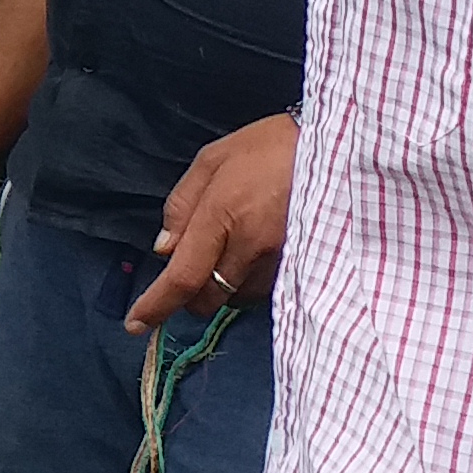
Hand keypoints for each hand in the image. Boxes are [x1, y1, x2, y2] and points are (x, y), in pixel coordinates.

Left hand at [129, 113, 294, 333]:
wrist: (336, 147)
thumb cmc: (267, 147)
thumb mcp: (211, 160)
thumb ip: (182, 206)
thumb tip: (164, 250)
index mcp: (221, 216)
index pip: (183, 276)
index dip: (157, 306)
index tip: (135, 324)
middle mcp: (252, 246)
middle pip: (210, 297)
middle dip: (192, 294)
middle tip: (193, 266)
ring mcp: (282, 259)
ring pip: (238, 297)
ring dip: (224, 285)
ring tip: (233, 247)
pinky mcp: (305, 265)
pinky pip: (266, 288)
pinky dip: (251, 280)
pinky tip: (257, 251)